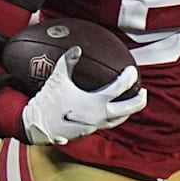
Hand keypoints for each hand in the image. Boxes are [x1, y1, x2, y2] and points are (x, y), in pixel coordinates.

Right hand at [21, 46, 147, 144]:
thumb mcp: (58, 78)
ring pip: (116, 121)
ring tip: (130, 106)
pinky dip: (111, 118)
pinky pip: (104, 125)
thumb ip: (68, 61)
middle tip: (144, 93)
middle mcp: (98, 116)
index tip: (133, 71)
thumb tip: (77, 47)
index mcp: (95, 102)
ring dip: (126, 113)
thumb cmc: (47, 101)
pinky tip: (107, 113)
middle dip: (138, 101)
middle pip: (127, 110)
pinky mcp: (86, 133)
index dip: (128, 78)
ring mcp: (93, 127)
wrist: (35, 126)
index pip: (119, 88)